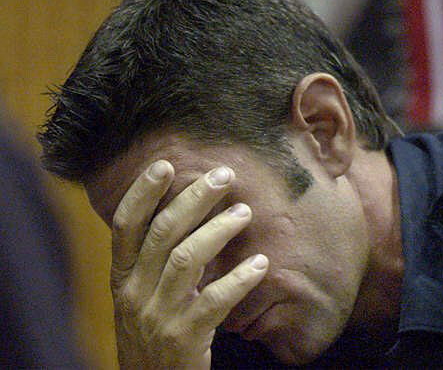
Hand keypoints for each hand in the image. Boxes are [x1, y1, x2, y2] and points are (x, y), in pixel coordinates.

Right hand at [109, 160, 267, 369]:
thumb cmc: (153, 332)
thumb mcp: (141, 295)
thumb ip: (155, 259)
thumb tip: (188, 208)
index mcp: (122, 278)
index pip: (125, 226)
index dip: (142, 193)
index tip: (165, 165)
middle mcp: (134, 292)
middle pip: (163, 233)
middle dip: (193, 199)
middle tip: (223, 176)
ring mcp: (158, 315)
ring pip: (186, 259)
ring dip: (218, 230)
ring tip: (244, 212)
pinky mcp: (184, 337)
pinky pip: (214, 301)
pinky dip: (239, 279)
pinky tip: (261, 264)